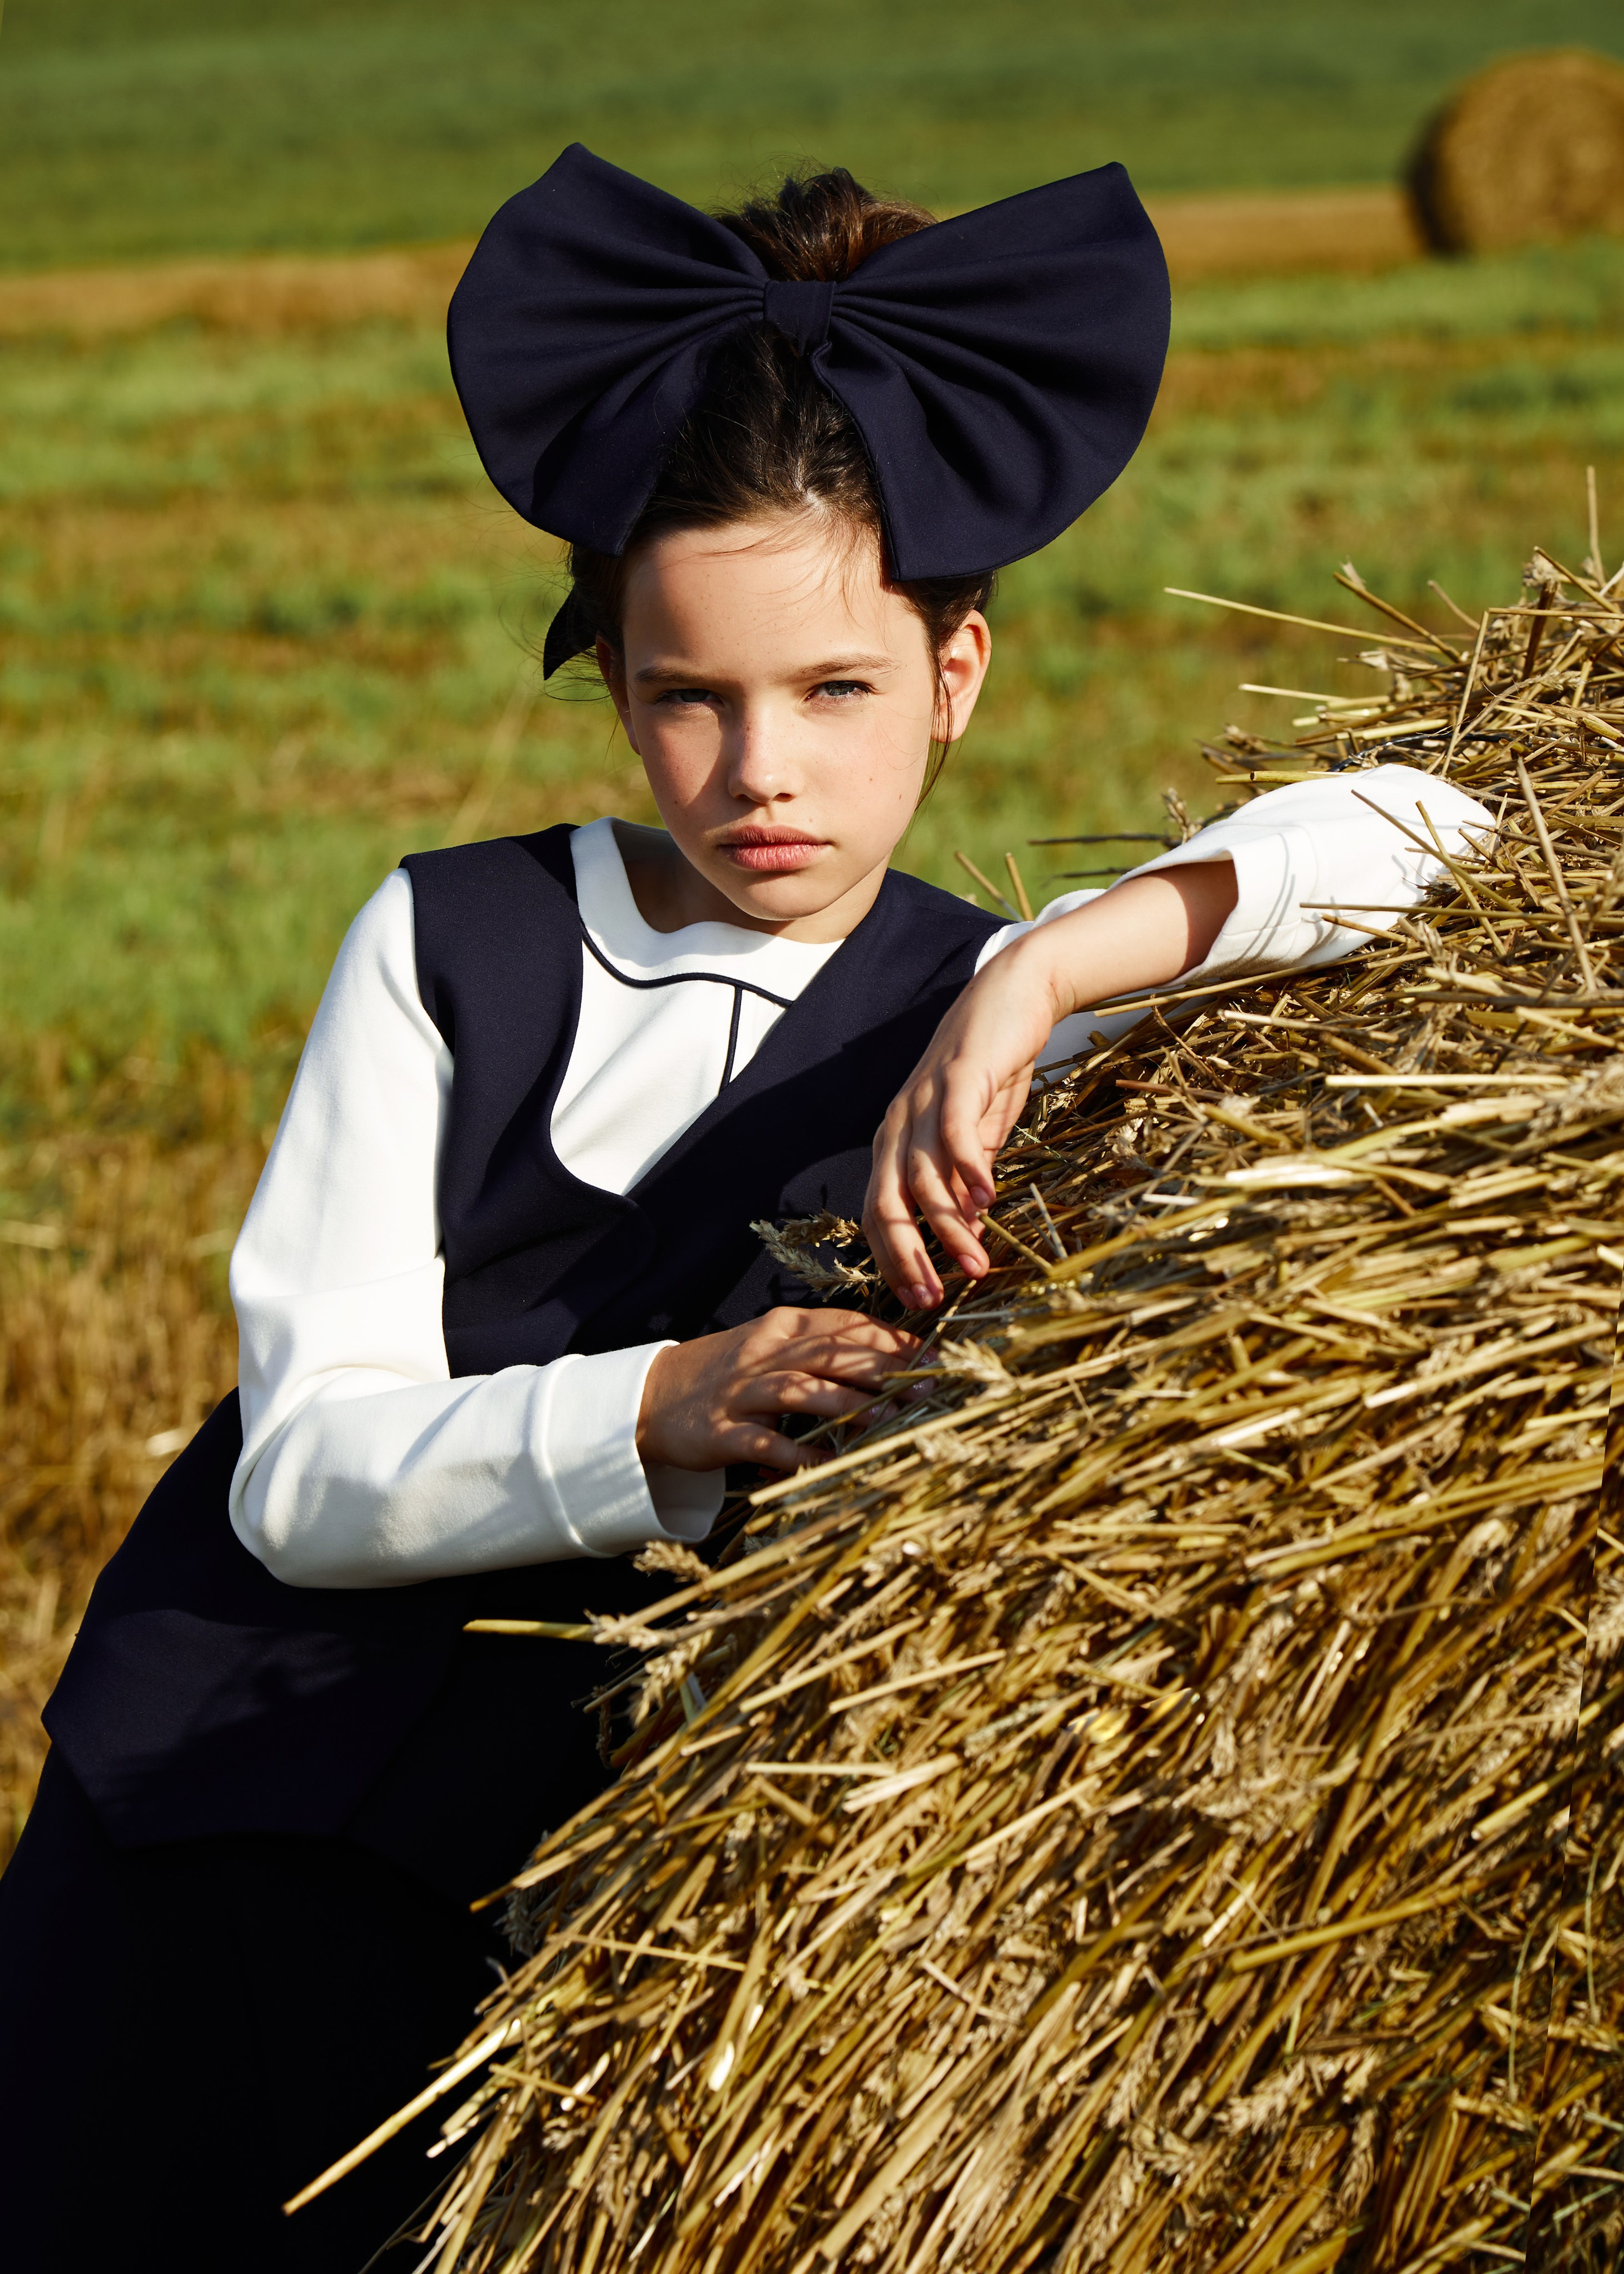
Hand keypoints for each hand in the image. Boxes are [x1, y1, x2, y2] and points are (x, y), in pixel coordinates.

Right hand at [637, 1308, 919, 1473]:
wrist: (652, 1398)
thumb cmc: (727, 1374)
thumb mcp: (772, 1348)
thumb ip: (823, 1350)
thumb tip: (890, 1357)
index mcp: (780, 1329)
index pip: (843, 1326)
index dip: (889, 1339)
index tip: (931, 1355)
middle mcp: (762, 1355)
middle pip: (829, 1355)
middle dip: (882, 1369)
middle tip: (927, 1385)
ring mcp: (740, 1394)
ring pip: (801, 1392)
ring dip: (849, 1405)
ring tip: (892, 1417)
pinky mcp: (722, 1433)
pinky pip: (769, 1446)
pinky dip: (803, 1457)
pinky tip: (836, 1466)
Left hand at [864, 863, 1237, 1307]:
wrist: (1015, 994)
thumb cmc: (993, 1068)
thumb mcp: (977, 1134)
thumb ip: (965, 1178)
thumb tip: (965, 1228)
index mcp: (897, 1140)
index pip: (879, 1212)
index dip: (894, 1259)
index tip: (919, 1299)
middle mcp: (900, 1123)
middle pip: (886, 1203)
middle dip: (907, 1257)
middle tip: (932, 1299)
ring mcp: (925, 1100)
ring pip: (923, 1176)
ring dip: (947, 1226)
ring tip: (975, 1264)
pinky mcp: (959, 1077)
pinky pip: (955, 1132)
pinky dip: (968, 1168)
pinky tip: (990, 1200)